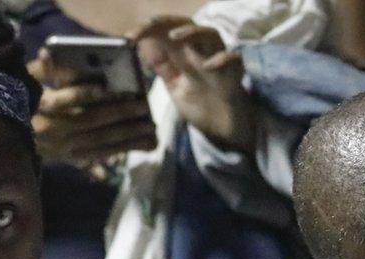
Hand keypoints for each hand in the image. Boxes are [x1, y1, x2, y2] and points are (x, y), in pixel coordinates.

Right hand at [27, 49, 156, 169]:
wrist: (9, 132)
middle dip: (119, 114)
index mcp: (41, 106)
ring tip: (149, 127)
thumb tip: (50, 52)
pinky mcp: (69, 158)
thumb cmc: (25, 98)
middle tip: (143, 106)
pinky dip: (120, 149)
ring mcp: (62, 148)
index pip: (65, 100)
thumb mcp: (29, 78)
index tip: (108, 88)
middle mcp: (52, 130)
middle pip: (90, 121)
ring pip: (99, 141)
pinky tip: (139, 144)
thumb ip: (44, 67)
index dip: (86, 94)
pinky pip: (99, 155)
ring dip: (127, 135)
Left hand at [130, 16, 255, 152]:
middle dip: (166, 22)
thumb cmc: (202, 104)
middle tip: (149, 26)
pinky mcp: (236, 74)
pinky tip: (208, 66)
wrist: (226, 129)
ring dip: (192, 32)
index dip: (147, 29)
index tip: (128, 38)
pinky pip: (233, 58)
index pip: (166, 31)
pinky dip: (221, 58)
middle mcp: (202, 52)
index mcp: (185, 54)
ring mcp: (219, 60)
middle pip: (186, 25)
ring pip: (211, 33)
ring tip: (174, 37)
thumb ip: (162, 65)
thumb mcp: (175, 85)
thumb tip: (142, 44)